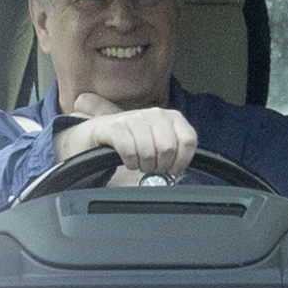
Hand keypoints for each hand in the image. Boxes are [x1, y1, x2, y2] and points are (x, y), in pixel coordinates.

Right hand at [53, 92, 197, 176]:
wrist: (99, 132)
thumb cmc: (133, 140)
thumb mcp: (158, 142)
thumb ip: (175, 153)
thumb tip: (182, 174)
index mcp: (171, 117)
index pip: (188, 140)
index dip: (182, 161)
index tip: (172, 169)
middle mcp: (155, 113)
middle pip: (168, 149)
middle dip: (160, 166)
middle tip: (151, 167)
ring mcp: (134, 118)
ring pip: (149, 151)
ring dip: (143, 165)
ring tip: (138, 163)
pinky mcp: (115, 126)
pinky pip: (129, 150)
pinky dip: (129, 161)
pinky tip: (127, 160)